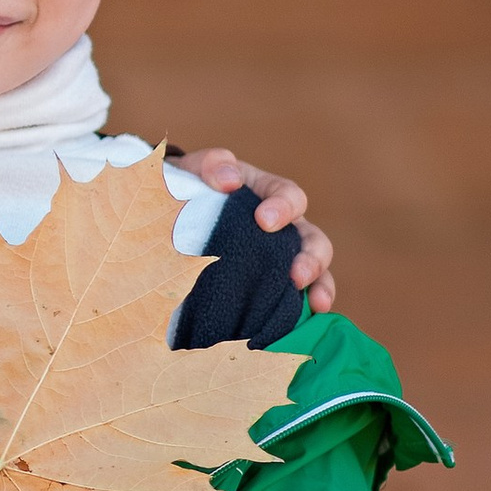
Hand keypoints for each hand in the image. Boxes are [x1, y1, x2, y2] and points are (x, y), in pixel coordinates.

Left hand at [170, 148, 336, 311]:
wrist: (169, 220)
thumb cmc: (188, 191)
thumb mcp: (195, 172)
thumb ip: (210, 165)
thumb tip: (230, 180)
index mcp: (268, 194)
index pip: (289, 196)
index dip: (283, 207)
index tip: (264, 221)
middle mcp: (284, 229)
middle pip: (313, 240)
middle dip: (312, 257)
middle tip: (296, 274)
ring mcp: (281, 259)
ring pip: (316, 272)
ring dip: (320, 285)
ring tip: (316, 303)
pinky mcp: (272, 287)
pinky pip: (296, 300)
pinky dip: (305, 312)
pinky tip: (302, 325)